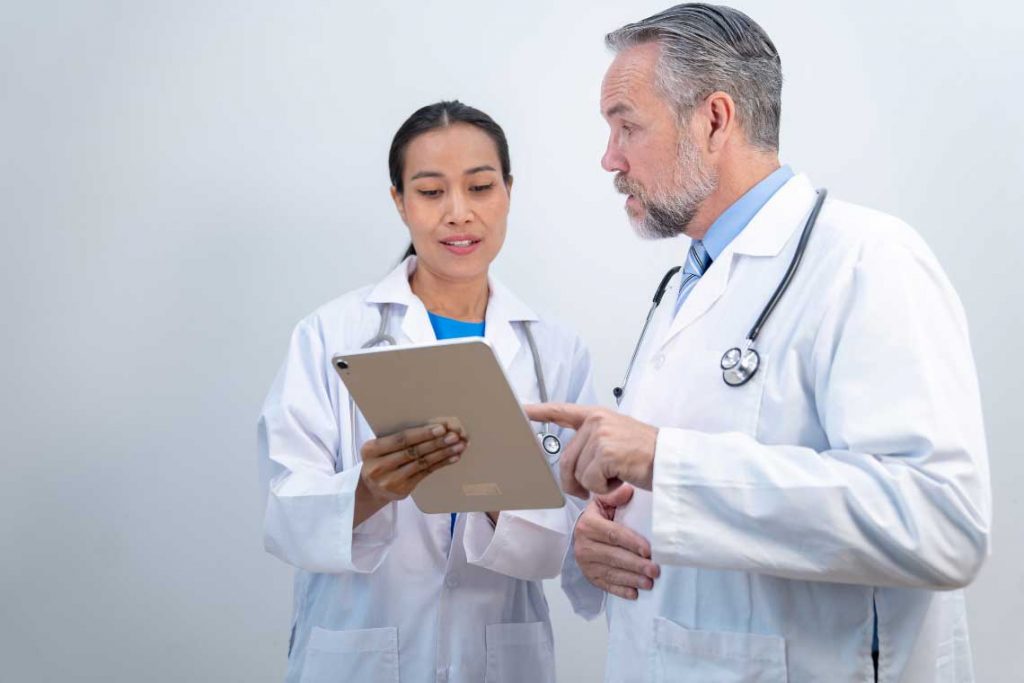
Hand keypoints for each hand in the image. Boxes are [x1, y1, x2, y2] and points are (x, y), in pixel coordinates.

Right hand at [354, 419, 466, 526]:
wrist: (371, 488)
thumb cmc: (379, 460)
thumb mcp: (379, 447)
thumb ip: (397, 438)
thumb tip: (432, 425)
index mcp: (371, 450)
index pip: (400, 440)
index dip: (422, 434)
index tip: (440, 428)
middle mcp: (379, 466)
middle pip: (413, 452)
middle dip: (436, 443)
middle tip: (454, 436)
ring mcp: (391, 480)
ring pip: (422, 463)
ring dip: (443, 453)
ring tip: (458, 445)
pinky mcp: (403, 490)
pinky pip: (425, 473)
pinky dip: (441, 464)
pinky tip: (452, 457)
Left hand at [525, 403, 657, 497]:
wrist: (672, 462)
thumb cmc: (648, 455)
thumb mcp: (618, 439)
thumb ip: (593, 443)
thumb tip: (571, 467)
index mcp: (597, 416)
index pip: (561, 411)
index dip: (539, 412)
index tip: (521, 410)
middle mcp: (596, 422)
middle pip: (565, 459)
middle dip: (574, 481)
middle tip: (592, 489)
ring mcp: (600, 435)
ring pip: (578, 474)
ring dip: (595, 485)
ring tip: (618, 476)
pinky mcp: (605, 453)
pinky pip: (590, 482)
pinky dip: (605, 490)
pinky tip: (622, 480)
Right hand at [573, 484, 659, 599]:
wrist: (582, 532)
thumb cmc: (600, 517)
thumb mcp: (604, 503)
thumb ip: (614, 496)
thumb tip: (627, 491)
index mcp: (588, 525)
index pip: (613, 534)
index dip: (631, 542)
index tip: (648, 550)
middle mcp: (583, 545)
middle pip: (613, 556)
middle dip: (636, 565)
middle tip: (654, 570)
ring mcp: (585, 563)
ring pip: (611, 572)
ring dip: (631, 579)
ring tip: (649, 583)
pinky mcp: (589, 576)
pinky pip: (605, 585)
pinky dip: (620, 590)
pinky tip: (634, 593)